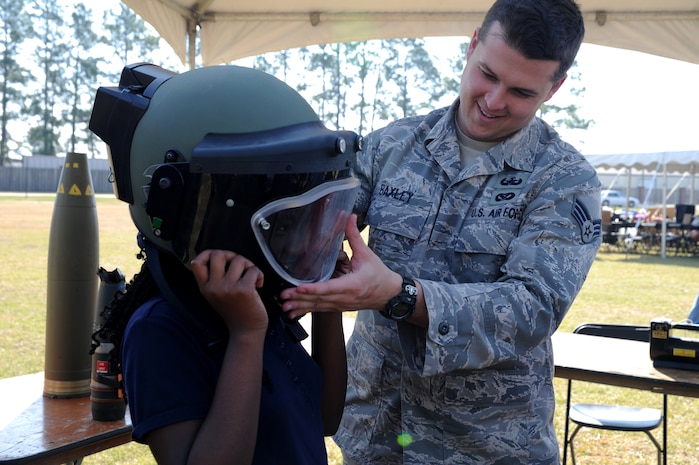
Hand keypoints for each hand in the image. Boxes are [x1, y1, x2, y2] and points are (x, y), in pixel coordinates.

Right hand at [191, 249, 267, 333]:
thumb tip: (223, 256)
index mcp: (205, 288)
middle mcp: (214, 287)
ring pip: (238, 259)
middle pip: (218, 254)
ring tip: (251, 276)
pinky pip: (253, 269)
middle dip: (231, 255)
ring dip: (248, 265)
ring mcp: (229, 288)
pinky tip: (258, 284)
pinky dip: (259, 274)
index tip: (220, 258)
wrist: (245, 331)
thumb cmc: (235, 311)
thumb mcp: (216, 296)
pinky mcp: (244, 290)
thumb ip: (214, 278)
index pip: (196, 262)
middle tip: (239, 267)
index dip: (207, 253)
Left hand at [280, 214, 401, 319]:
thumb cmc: (379, 274)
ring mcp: (341, 304)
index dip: (314, 289)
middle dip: (300, 298)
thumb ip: (355, 236)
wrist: (389, 294)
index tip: (300, 288)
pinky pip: (321, 310)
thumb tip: (349, 217)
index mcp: (352, 284)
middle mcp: (345, 297)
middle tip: (283, 296)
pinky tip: (294, 313)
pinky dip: (307, 311)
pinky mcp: (339, 307)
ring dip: (301, 307)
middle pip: (320, 299)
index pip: (330, 288)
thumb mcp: (367, 254)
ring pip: (318, 307)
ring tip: (285, 308)